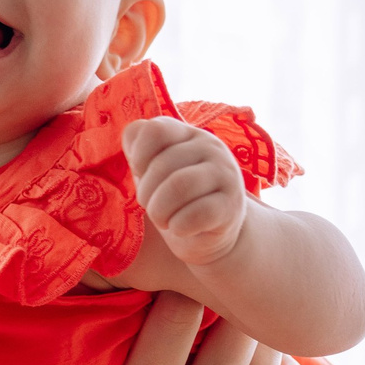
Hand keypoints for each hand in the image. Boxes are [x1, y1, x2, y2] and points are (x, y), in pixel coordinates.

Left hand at [125, 117, 250, 268]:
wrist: (208, 234)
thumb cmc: (173, 198)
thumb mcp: (151, 170)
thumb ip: (138, 146)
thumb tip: (133, 145)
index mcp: (187, 135)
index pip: (155, 131)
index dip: (139, 156)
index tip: (142, 174)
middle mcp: (211, 147)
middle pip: (162, 165)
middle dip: (146, 195)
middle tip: (152, 206)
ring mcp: (225, 174)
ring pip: (179, 186)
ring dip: (160, 211)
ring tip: (163, 220)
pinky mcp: (231, 205)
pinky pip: (196, 214)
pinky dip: (179, 227)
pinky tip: (181, 228)